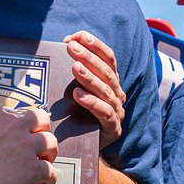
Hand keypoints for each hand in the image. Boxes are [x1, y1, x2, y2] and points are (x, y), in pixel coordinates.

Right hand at [0, 105, 58, 183]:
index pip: (15, 114)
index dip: (18, 125)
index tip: (16, 133)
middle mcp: (14, 125)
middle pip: (40, 119)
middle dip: (42, 129)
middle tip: (38, 140)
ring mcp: (25, 146)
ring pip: (50, 142)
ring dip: (50, 151)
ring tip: (47, 159)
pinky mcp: (32, 168)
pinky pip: (50, 170)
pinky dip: (50, 176)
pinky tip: (47, 181)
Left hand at [64, 31, 125, 148]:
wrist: (87, 147)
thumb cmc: (80, 114)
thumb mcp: (78, 88)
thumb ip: (76, 68)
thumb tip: (66, 42)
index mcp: (112, 81)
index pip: (109, 58)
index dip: (96, 46)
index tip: (79, 35)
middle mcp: (118, 94)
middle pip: (106, 72)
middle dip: (88, 57)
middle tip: (71, 47)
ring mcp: (117, 111)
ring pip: (105, 91)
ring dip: (89, 77)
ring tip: (75, 67)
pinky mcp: (112, 128)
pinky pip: (104, 113)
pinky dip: (91, 102)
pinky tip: (78, 94)